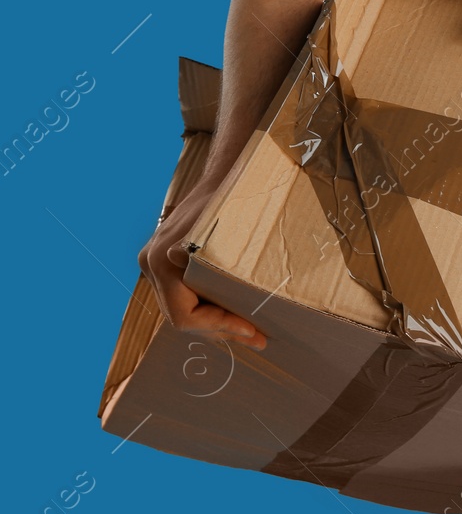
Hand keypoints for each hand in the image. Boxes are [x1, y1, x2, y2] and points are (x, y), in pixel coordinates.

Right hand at [136, 180, 263, 349]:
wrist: (225, 175)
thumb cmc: (230, 200)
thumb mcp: (223, 230)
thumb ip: (207, 257)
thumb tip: (191, 273)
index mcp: (161, 261)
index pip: (183, 315)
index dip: (217, 327)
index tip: (250, 330)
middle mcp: (151, 264)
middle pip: (181, 317)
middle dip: (220, 330)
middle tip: (257, 338)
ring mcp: (155, 262)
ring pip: (182, 308)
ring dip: (215, 322)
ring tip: (249, 331)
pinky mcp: (165, 261)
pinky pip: (183, 294)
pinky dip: (208, 306)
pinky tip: (235, 311)